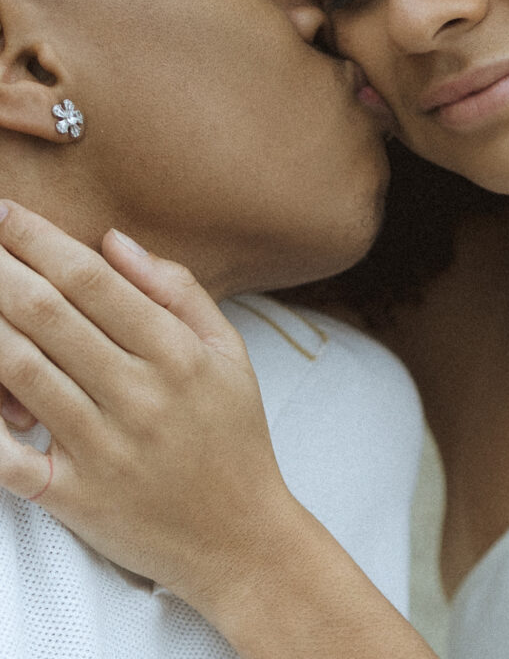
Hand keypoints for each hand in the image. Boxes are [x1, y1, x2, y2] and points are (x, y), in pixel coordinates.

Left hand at [0, 201, 296, 612]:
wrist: (240, 538)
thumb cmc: (234, 436)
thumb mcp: (229, 352)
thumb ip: (177, 290)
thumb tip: (114, 242)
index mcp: (177, 354)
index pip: (94, 282)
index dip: (43, 241)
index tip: (9, 214)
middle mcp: (138, 395)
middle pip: (49, 316)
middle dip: (2, 268)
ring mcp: (102, 448)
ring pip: (21, 370)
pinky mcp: (73, 497)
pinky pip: (8, 458)